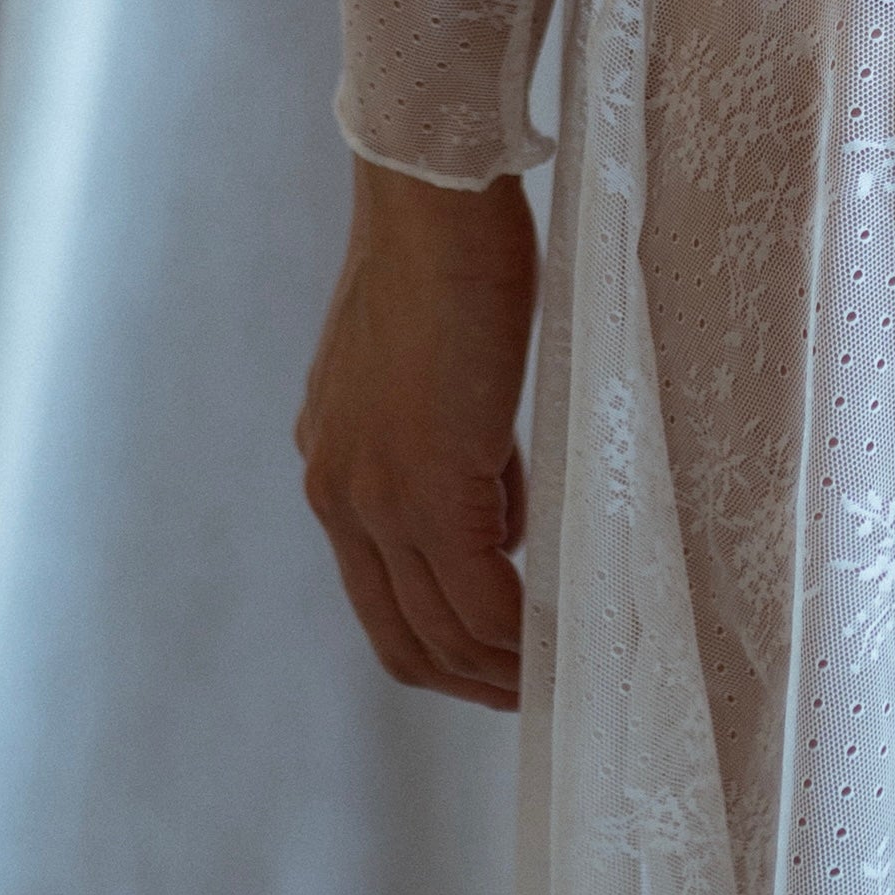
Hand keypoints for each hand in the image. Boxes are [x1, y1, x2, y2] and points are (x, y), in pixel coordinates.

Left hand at [295, 159, 538, 705]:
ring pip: (442, 630)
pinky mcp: (428, 486)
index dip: (441, 648)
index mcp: (334, 467)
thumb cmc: (451, 259)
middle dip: (470, 680)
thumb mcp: (436, 376)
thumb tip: (499, 527)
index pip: (380, 600)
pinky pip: (481, 597)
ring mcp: (377, 496)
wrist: (432, 203)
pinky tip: (560, 634)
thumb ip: (454, 454)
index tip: (503, 660)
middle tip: (537, 692)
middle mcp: (340, 494)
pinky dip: (520, 632)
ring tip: (558, 674)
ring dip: (501, 667)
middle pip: (402, 637)